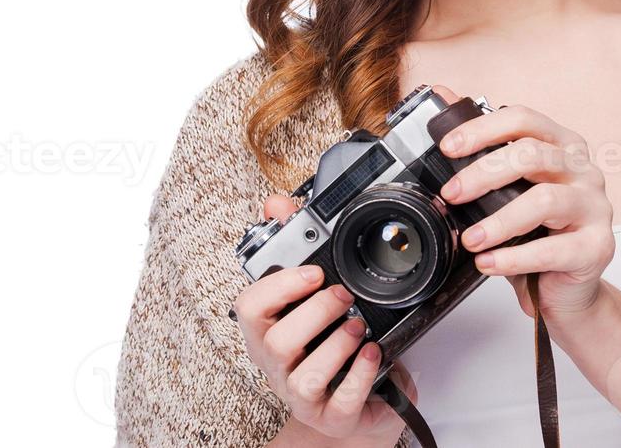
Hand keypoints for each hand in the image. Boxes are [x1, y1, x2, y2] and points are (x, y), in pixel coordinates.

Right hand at [234, 194, 417, 445]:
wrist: (349, 404)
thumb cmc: (324, 345)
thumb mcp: (308, 296)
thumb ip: (293, 244)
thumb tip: (276, 203)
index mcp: (266, 330)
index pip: (247, 308)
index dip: (279, 288)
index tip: (313, 272)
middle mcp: (276, 364)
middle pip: (278, 342)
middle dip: (316, 312)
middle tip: (344, 296)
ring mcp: (301, 394)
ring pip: (306, 375)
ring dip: (337, 344)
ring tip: (359, 327)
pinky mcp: (331, 417)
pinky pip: (341, 401)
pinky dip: (361, 374)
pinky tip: (373, 354)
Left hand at [428, 85, 615, 319]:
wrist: (563, 287)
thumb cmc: (535, 232)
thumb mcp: (506, 189)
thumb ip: (480, 147)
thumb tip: (443, 97)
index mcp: (562, 146)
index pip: (523, 119)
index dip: (483, 129)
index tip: (449, 149)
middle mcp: (583, 170)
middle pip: (532, 155)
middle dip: (483, 174)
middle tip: (452, 195)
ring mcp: (595, 207)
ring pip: (544, 200)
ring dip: (499, 221)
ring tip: (470, 239)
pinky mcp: (597, 246)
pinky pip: (552, 249)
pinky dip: (514, 258)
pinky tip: (489, 262)